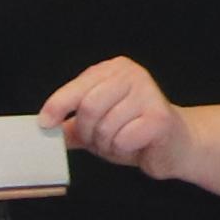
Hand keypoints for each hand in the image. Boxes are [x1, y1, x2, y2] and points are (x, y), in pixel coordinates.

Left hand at [33, 57, 219, 199]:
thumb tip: (44, 126)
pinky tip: (135, 145)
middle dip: (87, 132)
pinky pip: (123, 139)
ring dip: (106, 144)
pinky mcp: (160, 116)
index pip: (77, 87)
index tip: (45, 123)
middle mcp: (132, 74)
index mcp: (113, 69)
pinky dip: (122, 150)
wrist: (175, 145)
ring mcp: (148, 93)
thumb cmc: (134, 132)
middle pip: (89, 107)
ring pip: (106, 127)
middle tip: (97, 140)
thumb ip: (71, 124)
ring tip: (120, 142)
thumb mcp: (97, 124)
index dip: (57, 106)